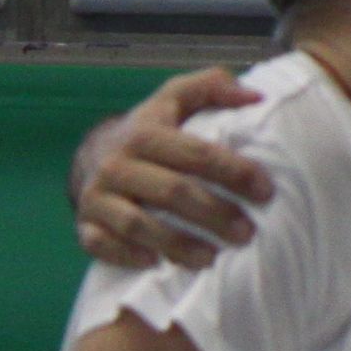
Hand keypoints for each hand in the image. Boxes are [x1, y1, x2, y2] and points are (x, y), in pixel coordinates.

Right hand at [73, 70, 268, 267]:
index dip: (234, 172)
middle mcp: (116, 164)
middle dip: (214, 214)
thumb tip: (255, 96)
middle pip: (171, 192)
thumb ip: (212, 86)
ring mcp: (97, 197)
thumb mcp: (175, 99)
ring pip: (139, 225)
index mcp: (143, 132)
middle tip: (248, 232)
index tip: (265, 191)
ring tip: (213, 258)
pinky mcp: (86, 226)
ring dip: (179, 244)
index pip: (195, 153)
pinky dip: (130, 257)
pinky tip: (158, 264)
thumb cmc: (149, 131)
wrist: (94, 155)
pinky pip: (103, 246)